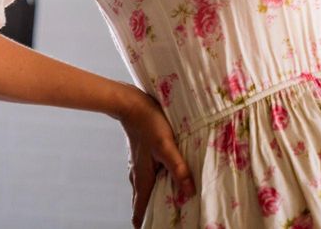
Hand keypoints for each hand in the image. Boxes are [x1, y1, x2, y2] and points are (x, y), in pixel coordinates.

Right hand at [116, 84, 195, 227]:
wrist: (132, 104)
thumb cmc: (149, 124)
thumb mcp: (166, 146)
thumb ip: (179, 169)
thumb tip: (188, 192)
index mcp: (143, 178)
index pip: (140, 209)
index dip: (144, 222)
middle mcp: (138, 175)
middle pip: (143, 201)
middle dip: (151, 212)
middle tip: (165, 220)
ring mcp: (139, 165)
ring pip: (145, 188)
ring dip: (154, 197)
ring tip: (167, 203)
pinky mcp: (142, 156)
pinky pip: (148, 176)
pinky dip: (156, 183)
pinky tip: (165, 178)